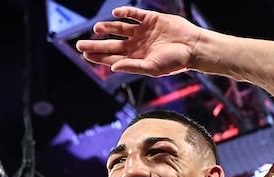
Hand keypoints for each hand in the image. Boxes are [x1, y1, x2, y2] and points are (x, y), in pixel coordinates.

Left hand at [76, 6, 202, 77]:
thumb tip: (113, 67)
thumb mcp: (153, 67)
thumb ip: (132, 66)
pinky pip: (135, 14)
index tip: (85, 55)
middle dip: (96, 45)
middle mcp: (137, 45)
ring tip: (96, 28)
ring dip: (107, 28)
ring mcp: (143, 32)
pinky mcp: (151, 19)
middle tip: (80, 44)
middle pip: (112, 45)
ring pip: (120, 28)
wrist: (193, 47)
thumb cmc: (176, 61)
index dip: (99, 57)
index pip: (113, 59)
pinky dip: (125, 12)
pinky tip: (115, 14)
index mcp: (136, 59)